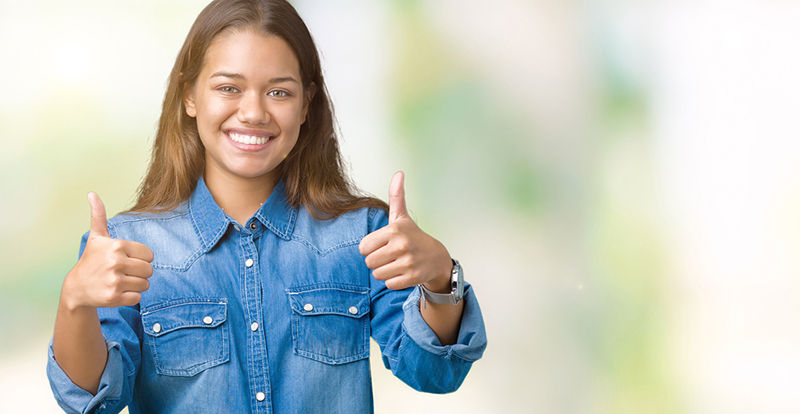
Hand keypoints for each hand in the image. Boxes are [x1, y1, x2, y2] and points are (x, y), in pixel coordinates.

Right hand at [61, 193, 153, 309]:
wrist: (76, 288)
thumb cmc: (92, 260)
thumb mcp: (96, 238)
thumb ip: (99, 216)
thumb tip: (92, 194)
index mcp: (117, 246)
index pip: (149, 255)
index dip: (141, 258)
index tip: (127, 259)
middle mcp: (116, 262)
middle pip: (149, 270)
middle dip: (140, 272)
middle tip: (125, 272)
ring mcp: (114, 281)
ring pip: (145, 284)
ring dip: (136, 285)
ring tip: (121, 281)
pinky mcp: (113, 297)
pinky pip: (138, 298)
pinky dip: (131, 297)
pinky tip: (117, 292)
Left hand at [359, 172, 452, 291]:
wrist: (436, 257)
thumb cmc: (413, 236)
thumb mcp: (402, 217)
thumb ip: (396, 196)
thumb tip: (399, 172)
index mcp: (394, 230)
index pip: (363, 247)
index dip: (371, 248)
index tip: (383, 245)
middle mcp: (401, 245)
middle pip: (369, 262)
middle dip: (377, 261)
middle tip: (390, 256)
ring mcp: (408, 262)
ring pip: (377, 275)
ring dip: (384, 272)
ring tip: (397, 264)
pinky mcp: (412, 278)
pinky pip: (389, 284)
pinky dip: (394, 281)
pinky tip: (404, 273)